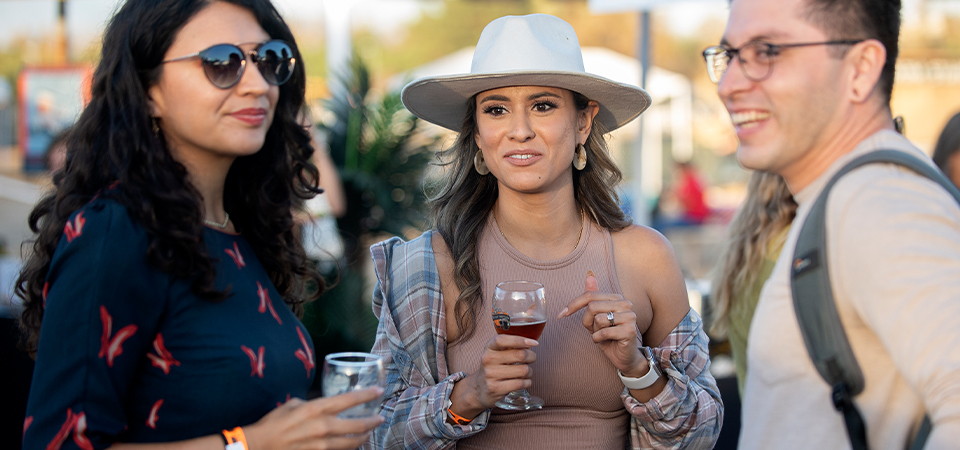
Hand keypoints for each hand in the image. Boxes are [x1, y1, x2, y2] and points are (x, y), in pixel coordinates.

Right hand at [244, 387, 384, 449]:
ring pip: (352, 443)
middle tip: (379, 418)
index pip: (349, 400)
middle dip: (372, 421)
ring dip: (363, 437)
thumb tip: (324, 405)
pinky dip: (348, 448)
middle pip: (357, 425)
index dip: (367, 395)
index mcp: (316, 409)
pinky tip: (352, 444)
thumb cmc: (274, 423)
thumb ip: (312, 404)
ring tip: (368, 432)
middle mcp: (323, 427)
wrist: (260, 445)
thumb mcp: (293, 404)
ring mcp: (322, 445)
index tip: (379, 392)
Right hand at [451, 334, 538, 415]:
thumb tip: (531, 343)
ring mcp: (491, 375)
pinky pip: (520, 383)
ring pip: (523, 370)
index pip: (502, 340)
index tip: (534, 342)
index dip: (520, 340)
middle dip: (531, 357)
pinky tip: (524, 382)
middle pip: (519, 354)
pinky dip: (527, 382)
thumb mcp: (496, 354)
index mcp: (489, 348)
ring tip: (526, 372)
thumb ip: (511, 346)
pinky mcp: (495, 388)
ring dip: (529, 372)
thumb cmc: (493, 368)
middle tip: (531, 359)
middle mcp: (488, 360)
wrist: (478, 390)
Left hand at [558, 272, 645, 376]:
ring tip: (603, 336)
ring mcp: (629, 316)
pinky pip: (603, 332)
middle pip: (592, 307)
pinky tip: (606, 342)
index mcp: (617, 298)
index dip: (573, 305)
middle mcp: (625, 304)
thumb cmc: (609, 336)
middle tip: (594, 331)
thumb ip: (593, 297)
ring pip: (598, 319)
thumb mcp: (596, 317)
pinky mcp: (630, 330)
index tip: (561, 315)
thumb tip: (589, 275)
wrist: (625, 357)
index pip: (590, 295)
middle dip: (587, 322)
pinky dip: (598, 339)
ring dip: (594, 332)